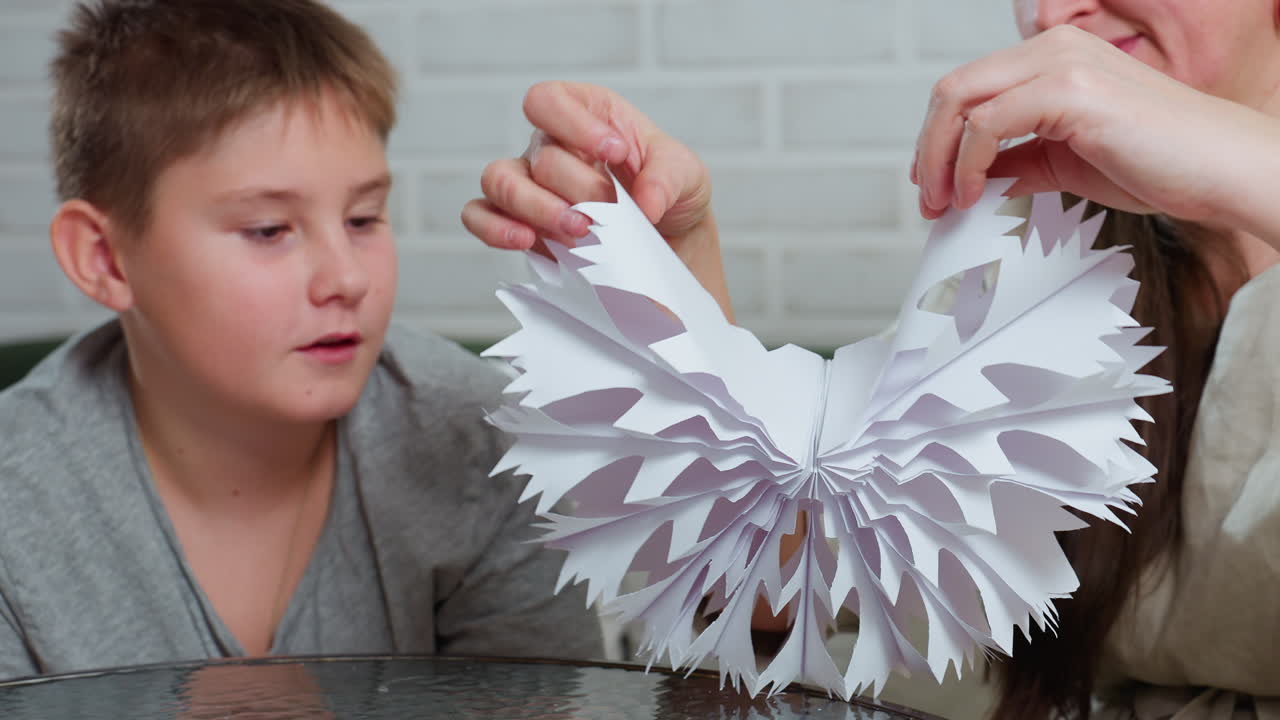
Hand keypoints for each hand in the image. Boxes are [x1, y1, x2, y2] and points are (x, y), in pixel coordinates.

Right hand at [462, 81, 731, 317]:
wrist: (666, 245)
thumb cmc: (670, 195)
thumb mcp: (687, 176)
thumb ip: (667, 179)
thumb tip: (644, 204)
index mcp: (587, 116)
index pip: (550, 100)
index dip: (574, 125)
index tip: (615, 154)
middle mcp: (550, 146)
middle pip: (540, 155)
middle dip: (578, 187)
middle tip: (609, 212)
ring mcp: (529, 185)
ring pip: (498, 180)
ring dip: (536, 208)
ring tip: (578, 232)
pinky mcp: (519, 224)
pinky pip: (479, 216)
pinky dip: (495, 228)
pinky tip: (527, 241)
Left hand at [912, 25, 1279, 237]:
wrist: (1220, 170)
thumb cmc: (1163, 163)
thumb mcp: (1067, 162)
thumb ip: (1019, 161)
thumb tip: (976, 177)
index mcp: (1054, 57)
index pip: (969, 87)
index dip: (938, 137)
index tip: (932, 180)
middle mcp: (1053, 49)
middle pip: (953, 90)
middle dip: (929, 149)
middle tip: (930, 197)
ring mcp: (1061, 64)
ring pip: (959, 101)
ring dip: (939, 159)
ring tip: (945, 202)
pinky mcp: (1069, 90)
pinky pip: (987, 124)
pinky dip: (969, 164)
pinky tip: (976, 194)